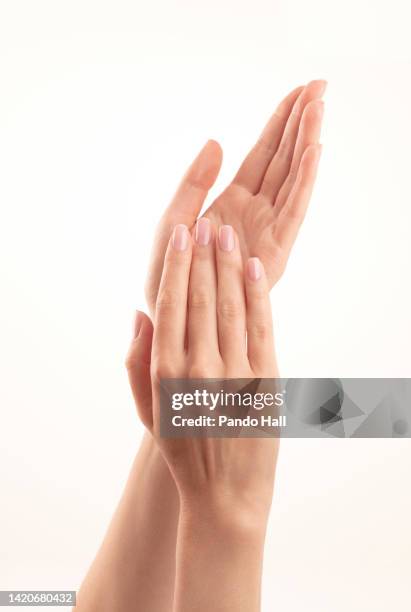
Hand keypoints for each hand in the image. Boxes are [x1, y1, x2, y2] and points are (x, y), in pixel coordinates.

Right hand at [128, 220, 278, 522]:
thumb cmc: (183, 448)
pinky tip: (253, 268)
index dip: (176, 263)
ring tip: (227, 234)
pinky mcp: (266, 381)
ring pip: (232, 305)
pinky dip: (258, 294)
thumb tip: (139, 313)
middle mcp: (199, 367)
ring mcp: (236, 373)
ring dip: (229, 265)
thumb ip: (137, 361)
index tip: (180, 233)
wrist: (226, 494)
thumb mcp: (148, 410)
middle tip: (205, 221)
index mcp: (167, 371)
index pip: (171, 303)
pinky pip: (262, 327)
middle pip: (201, 296)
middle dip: (204, 254)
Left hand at [145, 80, 325, 311]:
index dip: (281, 122)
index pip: (264, 154)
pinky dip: (303, 183)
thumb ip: (195, 181)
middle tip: (320, 85)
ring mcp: (266, 231)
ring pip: (291, 179)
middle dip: (300, 122)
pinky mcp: (273, 253)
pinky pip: (292, 211)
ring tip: (320, 107)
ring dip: (305, 143)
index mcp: (233, 201)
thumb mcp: (174, 217)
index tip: (300, 90)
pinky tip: (313, 153)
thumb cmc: (169, 270)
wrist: (170, 311)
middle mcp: (255, 212)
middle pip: (283, 159)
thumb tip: (216, 141)